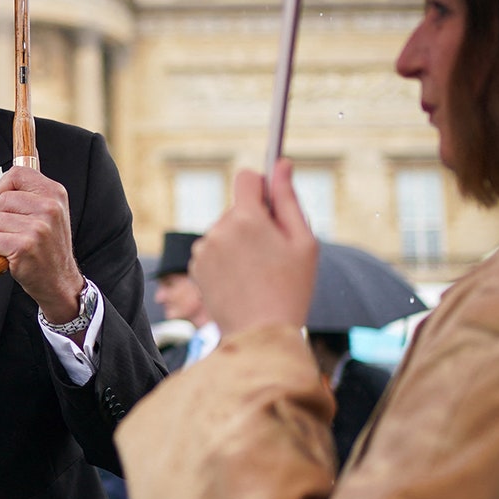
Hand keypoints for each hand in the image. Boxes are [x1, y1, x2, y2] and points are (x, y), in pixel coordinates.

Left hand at [0, 167, 86, 322]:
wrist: (60, 281)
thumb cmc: (49, 244)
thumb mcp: (51, 208)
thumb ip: (34, 183)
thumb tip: (26, 147)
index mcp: (55, 193)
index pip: (17, 173)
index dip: (7, 187)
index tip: (14, 201)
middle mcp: (50, 207)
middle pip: (2, 199)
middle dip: (4, 217)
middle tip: (23, 231)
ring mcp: (38, 228)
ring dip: (1, 235)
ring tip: (21, 243)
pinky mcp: (24, 247)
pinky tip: (15, 255)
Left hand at [191, 159, 317, 335]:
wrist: (261, 334)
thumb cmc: (291, 288)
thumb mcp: (302, 241)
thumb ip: (288, 199)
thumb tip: (281, 163)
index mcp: (246, 218)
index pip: (247, 178)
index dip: (262, 186)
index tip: (272, 202)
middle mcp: (218, 229)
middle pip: (237, 209)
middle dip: (254, 221)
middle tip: (274, 253)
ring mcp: (203, 250)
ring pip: (225, 231)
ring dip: (239, 242)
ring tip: (258, 272)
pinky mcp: (196, 268)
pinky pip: (214, 251)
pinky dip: (226, 259)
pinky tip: (242, 281)